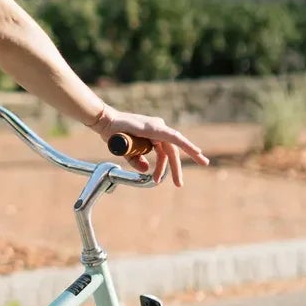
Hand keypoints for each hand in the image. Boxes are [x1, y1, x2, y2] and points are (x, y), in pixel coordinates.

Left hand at [94, 105, 209, 186]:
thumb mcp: (122, 147)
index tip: (198, 154)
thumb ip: (134, 158)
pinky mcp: (152, 136)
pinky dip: (157, 162)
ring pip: (165, 152)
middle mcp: (157, 128)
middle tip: (179, 184)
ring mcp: (156, 131)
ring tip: (157, 181)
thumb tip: (146, 170)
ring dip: (162, 167)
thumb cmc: (113, 132)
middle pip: (171, 150)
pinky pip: (159, 150)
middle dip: (175, 168)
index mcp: (152, 127)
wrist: (107, 121)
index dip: (187, 147)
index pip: (174, 138)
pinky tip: (153, 173)